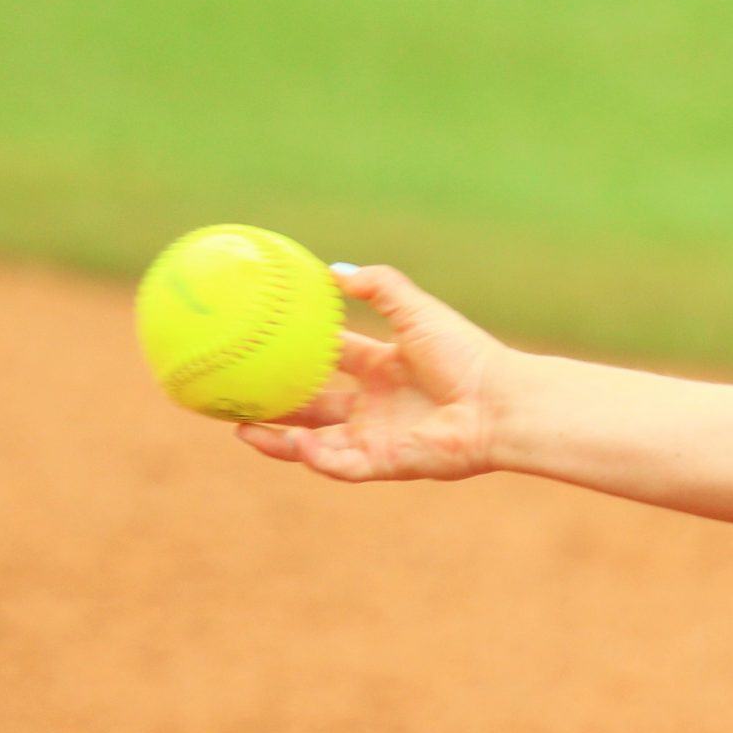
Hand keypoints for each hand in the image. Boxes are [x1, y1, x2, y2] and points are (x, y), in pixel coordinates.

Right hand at [233, 264, 515, 481]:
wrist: (499, 402)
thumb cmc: (465, 354)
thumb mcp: (416, 311)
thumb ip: (378, 287)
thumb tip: (331, 268)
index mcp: (385, 366)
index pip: (332, 356)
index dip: (297, 349)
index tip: (258, 339)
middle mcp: (377, 403)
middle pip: (314, 404)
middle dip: (275, 401)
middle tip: (233, 392)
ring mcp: (379, 435)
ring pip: (316, 442)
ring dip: (279, 439)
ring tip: (241, 429)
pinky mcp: (385, 463)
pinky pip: (339, 464)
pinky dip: (314, 457)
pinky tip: (292, 444)